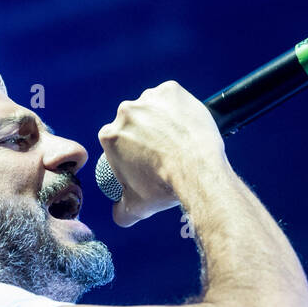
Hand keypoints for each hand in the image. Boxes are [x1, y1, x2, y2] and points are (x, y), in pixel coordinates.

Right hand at [96, 80, 225, 226]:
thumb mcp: (137, 206)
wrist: (197, 171)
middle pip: (133, 122)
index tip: (142, 160)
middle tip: (162, 151)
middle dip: (143, 134)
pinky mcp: (171, 90)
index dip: (128, 152)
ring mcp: (149, 98)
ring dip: (159, 119)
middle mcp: (125, 112)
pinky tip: (184, 124)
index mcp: (110, 136)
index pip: (115, 141)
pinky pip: (172, 97)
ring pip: (152, 108)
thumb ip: (122, 213)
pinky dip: (177, 107)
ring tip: (176, 139)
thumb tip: (119, 216)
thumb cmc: (165, 186)